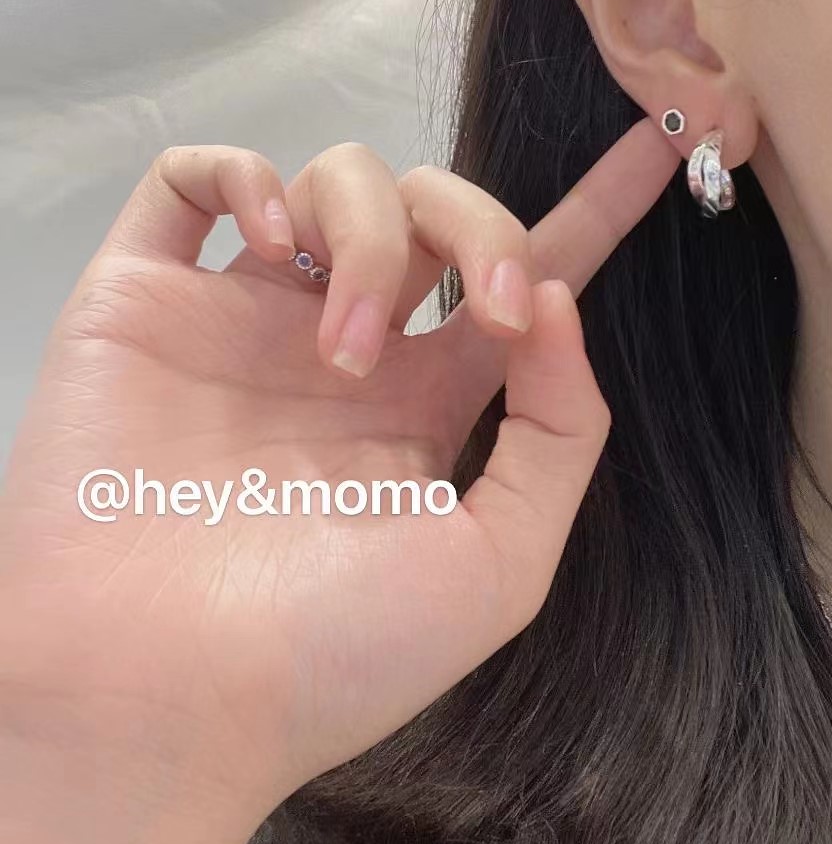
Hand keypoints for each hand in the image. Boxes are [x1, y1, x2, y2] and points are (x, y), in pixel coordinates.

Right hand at [0, 119, 679, 843]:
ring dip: (371, 242)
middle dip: (484, 228)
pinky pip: (195, 180)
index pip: (527, 277)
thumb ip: (558, 435)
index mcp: (432, 399)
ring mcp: (249, 316)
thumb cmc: (332, 655)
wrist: (163, 698)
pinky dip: (248, 180)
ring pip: (335, 179)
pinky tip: (277, 248)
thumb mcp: (497, 566)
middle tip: (491, 310)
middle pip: (439, 205)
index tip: (669, 145)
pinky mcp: (151, 300)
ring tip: (343, 353)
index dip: (597, 208)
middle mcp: (351, 343)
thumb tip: (561, 303)